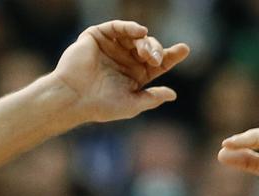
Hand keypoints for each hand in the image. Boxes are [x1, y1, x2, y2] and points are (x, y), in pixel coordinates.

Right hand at [50, 21, 188, 123]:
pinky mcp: (98, 37)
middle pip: (150, 48)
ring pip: (136, 37)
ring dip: (145, 42)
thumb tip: (173, 94)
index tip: (185, 49)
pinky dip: (129, 27)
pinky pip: (117, 27)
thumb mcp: (132, 104)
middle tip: (155, 59)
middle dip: (156, 51)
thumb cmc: (101, 106)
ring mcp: (112, 47)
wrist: (74, 98)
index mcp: (136, 76)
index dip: (172, 56)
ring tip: (146, 54)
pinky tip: (140, 32)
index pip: (159, 63)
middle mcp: (126, 59)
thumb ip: (152, 98)